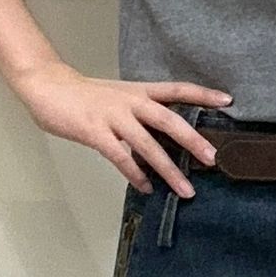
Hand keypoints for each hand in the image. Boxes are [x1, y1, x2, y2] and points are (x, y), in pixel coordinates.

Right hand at [12, 61, 232, 195]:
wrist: (48, 86)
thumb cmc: (84, 96)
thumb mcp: (119, 97)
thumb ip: (141, 114)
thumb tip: (163, 138)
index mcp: (139, 91)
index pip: (177, 89)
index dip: (202, 95)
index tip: (228, 101)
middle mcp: (130, 102)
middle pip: (169, 120)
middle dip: (193, 140)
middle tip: (214, 159)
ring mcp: (113, 117)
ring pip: (148, 145)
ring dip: (169, 169)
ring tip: (185, 191)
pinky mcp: (95, 132)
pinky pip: (120, 157)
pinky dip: (135, 174)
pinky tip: (147, 188)